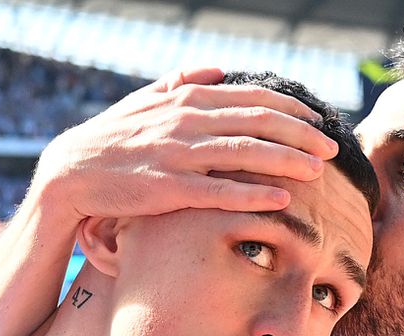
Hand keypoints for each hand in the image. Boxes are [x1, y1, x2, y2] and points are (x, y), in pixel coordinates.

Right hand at [35, 67, 338, 226]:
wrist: (71, 173)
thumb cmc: (112, 140)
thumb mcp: (146, 101)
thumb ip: (182, 82)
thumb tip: (216, 69)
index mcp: (189, 98)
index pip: (254, 99)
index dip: (292, 110)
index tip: (319, 122)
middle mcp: (188, 121)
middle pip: (259, 122)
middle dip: (301, 134)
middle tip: (332, 148)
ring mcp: (179, 155)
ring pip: (246, 153)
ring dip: (287, 160)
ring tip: (319, 170)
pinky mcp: (170, 189)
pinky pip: (220, 191)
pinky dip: (253, 193)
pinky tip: (282, 199)